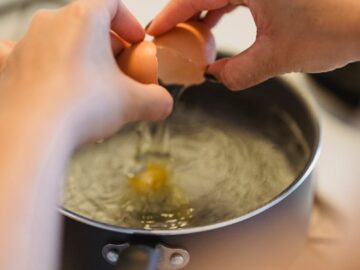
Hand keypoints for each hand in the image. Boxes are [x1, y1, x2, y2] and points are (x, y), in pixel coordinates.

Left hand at [0, 0, 172, 145]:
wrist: (34, 133)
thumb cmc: (80, 107)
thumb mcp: (134, 103)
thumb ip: (157, 100)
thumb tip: (163, 103)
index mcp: (83, 19)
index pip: (112, 4)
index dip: (129, 22)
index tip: (135, 43)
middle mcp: (51, 22)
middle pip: (87, 25)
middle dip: (108, 47)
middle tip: (120, 73)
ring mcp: (27, 42)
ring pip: (60, 40)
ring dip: (79, 56)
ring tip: (91, 85)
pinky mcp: (9, 64)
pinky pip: (26, 55)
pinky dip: (41, 64)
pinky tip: (49, 79)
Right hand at [147, 0, 359, 89]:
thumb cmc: (333, 30)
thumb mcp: (275, 58)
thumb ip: (236, 72)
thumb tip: (214, 76)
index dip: (171, 16)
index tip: (156, 32)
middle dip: (184, 17)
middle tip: (171, 40)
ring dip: (202, 14)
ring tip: (191, 39)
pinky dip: (221, 9)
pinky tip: (215, 27)